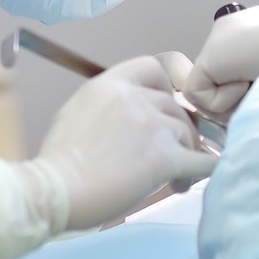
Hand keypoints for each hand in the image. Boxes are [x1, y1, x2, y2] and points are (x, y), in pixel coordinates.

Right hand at [34, 53, 216, 230]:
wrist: (56, 190)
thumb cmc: (59, 161)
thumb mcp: (77, 111)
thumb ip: (108, 105)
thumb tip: (129, 116)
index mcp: (111, 84)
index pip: (153, 69)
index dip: (165, 87)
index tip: (162, 107)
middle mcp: (135, 99)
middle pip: (176, 106)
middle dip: (177, 130)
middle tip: (171, 153)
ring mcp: (152, 127)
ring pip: (188, 134)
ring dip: (186, 155)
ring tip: (174, 179)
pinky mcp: (164, 158)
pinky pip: (200, 161)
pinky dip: (202, 170)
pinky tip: (189, 181)